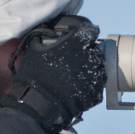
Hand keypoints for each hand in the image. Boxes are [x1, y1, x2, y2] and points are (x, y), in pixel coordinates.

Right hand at [3, 14, 106, 133]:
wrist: (40, 103)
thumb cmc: (35, 74)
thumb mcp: (35, 49)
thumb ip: (45, 38)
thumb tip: (45, 34)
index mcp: (78, 42)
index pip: (90, 30)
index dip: (85, 33)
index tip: (81, 36)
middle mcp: (91, 57)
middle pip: (96, 51)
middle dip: (88, 54)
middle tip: (76, 60)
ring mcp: (96, 76)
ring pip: (99, 69)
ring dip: (91, 70)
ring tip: (78, 75)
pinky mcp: (96, 93)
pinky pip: (97, 86)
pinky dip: (90, 86)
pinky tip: (79, 88)